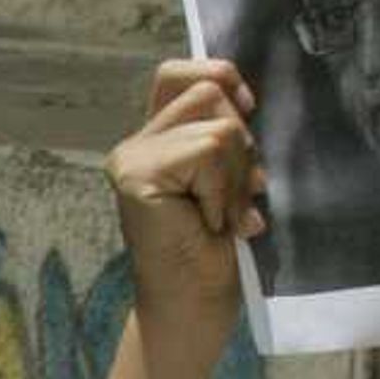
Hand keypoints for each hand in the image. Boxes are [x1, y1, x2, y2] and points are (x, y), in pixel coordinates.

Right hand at [107, 59, 265, 350]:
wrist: (194, 305)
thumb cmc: (215, 250)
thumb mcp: (228, 177)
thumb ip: (224, 135)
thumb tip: (244, 98)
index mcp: (155, 141)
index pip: (178, 73)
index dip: (219, 75)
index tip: (249, 109)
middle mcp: (135, 145)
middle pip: (209, 89)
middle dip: (241, 142)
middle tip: (230, 196)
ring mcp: (130, 159)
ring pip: (219, 125)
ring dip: (236, 174)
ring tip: (222, 215)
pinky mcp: (135, 175)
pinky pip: (208, 150)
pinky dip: (224, 190)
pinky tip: (211, 223)